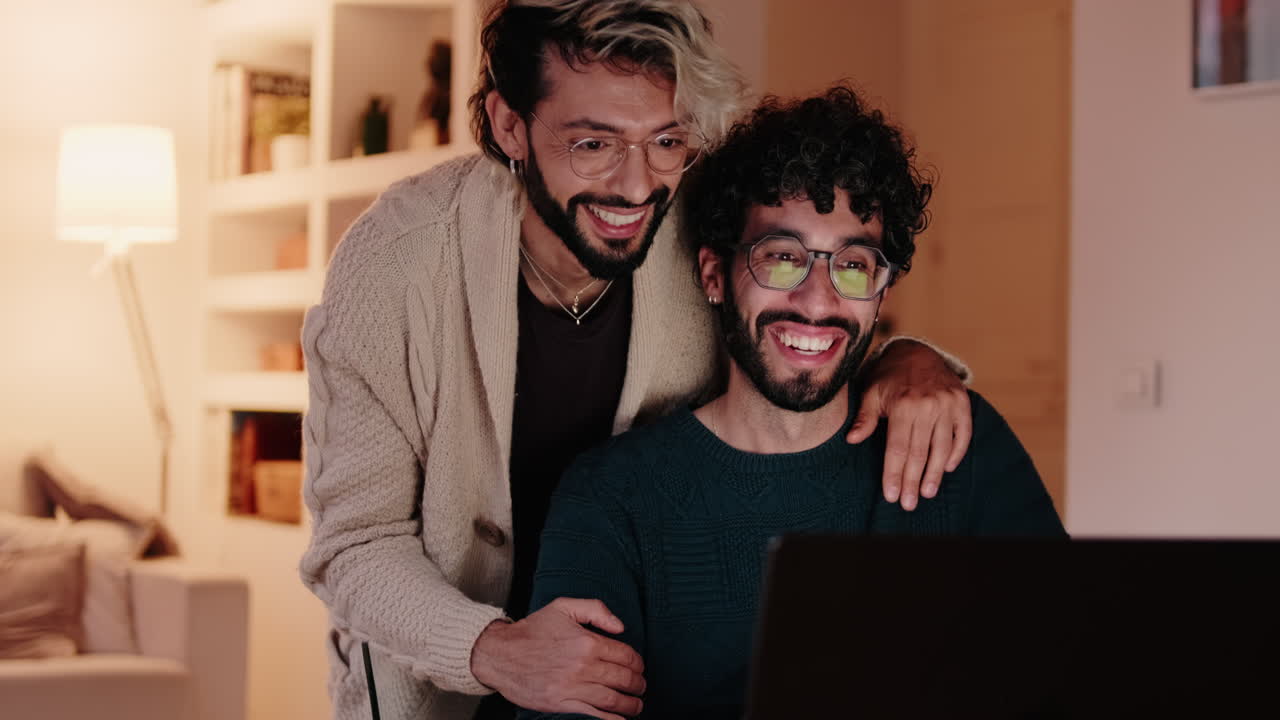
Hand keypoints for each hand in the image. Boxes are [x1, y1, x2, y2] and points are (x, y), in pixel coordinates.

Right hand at [470, 598, 645, 719]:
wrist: (500, 654)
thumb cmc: (531, 630)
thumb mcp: (563, 607)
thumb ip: (595, 610)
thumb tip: (621, 627)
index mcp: (587, 641)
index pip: (625, 655)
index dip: (637, 663)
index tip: (639, 667)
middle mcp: (583, 665)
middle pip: (623, 678)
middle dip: (638, 684)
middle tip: (641, 687)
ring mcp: (572, 687)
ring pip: (613, 699)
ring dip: (631, 705)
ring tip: (636, 705)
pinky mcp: (562, 703)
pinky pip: (594, 714)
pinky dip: (612, 719)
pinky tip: (621, 719)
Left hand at [847, 339, 971, 510]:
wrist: (917, 352)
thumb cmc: (889, 377)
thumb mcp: (871, 392)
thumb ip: (864, 417)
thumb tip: (852, 440)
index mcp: (902, 405)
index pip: (898, 448)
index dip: (894, 474)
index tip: (892, 495)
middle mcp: (927, 406)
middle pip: (920, 452)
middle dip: (913, 481)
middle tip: (909, 504)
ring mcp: (948, 405)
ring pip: (942, 447)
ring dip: (935, 473)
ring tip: (927, 493)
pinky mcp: (962, 404)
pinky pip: (963, 434)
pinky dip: (957, 453)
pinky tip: (948, 468)